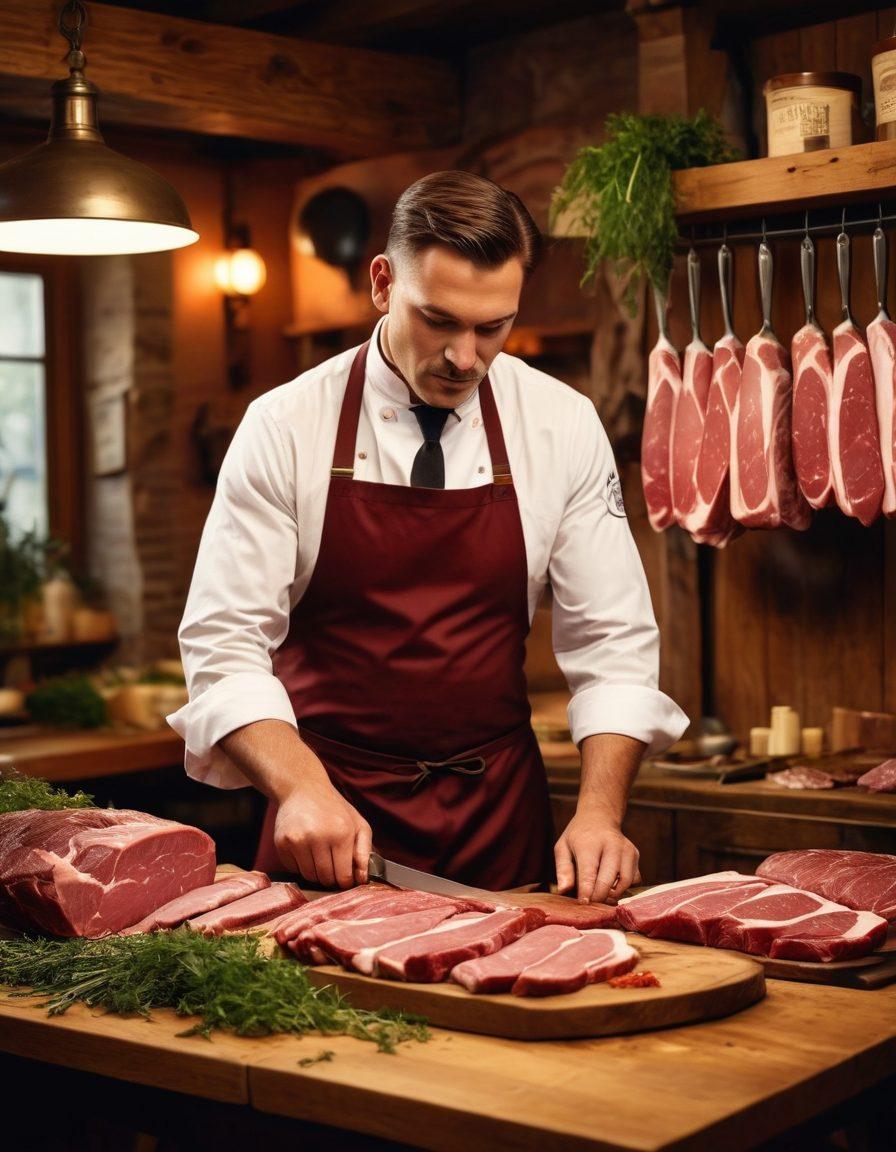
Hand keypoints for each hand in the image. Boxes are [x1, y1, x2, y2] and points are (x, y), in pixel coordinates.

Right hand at [273, 771, 371, 889]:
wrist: (302, 788)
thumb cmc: (334, 808)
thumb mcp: (358, 824)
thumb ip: (365, 851)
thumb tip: (362, 878)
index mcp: (341, 832)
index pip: (343, 876)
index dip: (346, 881)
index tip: (345, 876)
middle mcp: (318, 837)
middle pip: (325, 878)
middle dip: (331, 878)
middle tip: (332, 865)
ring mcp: (297, 840)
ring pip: (309, 876)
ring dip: (316, 872)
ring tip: (319, 855)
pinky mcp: (282, 843)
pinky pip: (293, 869)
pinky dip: (300, 865)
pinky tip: (305, 849)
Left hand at [554, 807, 640, 903]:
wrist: (600, 817)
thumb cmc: (578, 836)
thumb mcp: (563, 847)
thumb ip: (563, 869)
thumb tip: (563, 890)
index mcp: (589, 843)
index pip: (589, 873)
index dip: (586, 892)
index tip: (583, 903)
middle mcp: (611, 845)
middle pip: (608, 881)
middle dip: (598, 897)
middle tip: (590, 903)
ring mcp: (626, 850)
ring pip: (624, 883)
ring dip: (612, 894)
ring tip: (600, 892)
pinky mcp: (635, 855)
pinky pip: (633, 879)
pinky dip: (624, 886)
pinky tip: (612, 883)